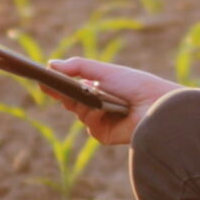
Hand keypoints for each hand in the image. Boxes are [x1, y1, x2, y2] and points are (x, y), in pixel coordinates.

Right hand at [41, 57, 181, 146]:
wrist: (156, 104)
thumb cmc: (135, 84)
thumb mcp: (104, 71)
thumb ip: (78, 67)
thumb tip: (51, 64)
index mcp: (100, 87)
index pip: (73, 87)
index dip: (58, 84)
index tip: (43, 79)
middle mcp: (100, 104)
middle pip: (71, 101)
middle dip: (65, 93)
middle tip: (54, 86)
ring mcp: (102, 121)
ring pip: (79, 114)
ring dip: (83, 104)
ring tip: (95, 97)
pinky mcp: (106, 135)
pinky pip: (90, 127)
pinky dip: (94, 117)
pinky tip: (104, 110)